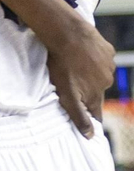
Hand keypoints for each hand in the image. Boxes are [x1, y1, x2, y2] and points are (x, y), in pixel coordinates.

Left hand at [42, 15, 114, 137]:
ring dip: (88, 74)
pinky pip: (100, 59)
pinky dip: (92, 59)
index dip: (90, 116)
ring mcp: (109, 66)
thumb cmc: (62, 65)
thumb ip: (78, 115)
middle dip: (85, 91)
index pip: (95, 112)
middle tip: (70, 83)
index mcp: (95, 95)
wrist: (68, 34)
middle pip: (95, 92)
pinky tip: (80, 54)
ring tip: (73, 67)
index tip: (87, 119)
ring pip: (98, 75)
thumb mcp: (66, 94)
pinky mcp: (108, 51)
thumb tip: (89, 136)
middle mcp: (106, 82)